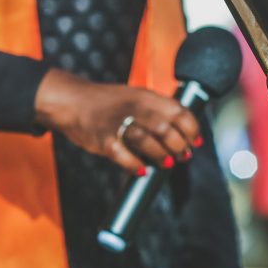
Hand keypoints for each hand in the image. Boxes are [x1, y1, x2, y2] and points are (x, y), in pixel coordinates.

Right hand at [33, 69, 196, 174]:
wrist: (72, 101)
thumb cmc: (107, 103)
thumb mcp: (135, 96)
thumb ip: (157, 110)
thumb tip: (182, 129)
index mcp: (145, 96)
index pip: (178, 111)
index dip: (191, 128)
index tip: (195, 140)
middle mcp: (133, 107)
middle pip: (165, 128)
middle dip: (179, 146)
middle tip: (182, 155)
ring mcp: (116, 124)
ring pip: (147, 141)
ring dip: (162, 156)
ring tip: (168, 163)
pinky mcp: (102, 140)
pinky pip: (123, 155)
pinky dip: (135, 165)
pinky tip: (142, 170)